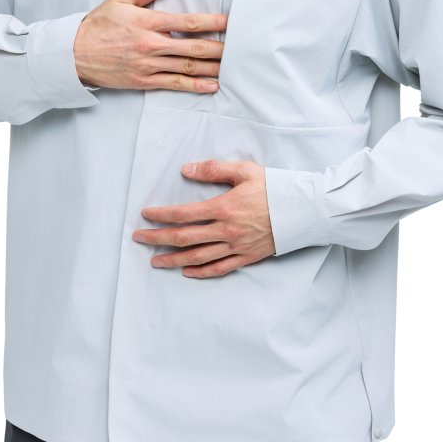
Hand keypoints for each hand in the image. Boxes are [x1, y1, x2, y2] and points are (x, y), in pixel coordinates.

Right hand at [73, 0, 228, 93]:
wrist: (74, 54)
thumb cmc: (98, 25)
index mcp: (148, 22)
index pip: (188, 22)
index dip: (213, 22)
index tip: (230, 22)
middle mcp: (151, 45)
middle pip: (194, 47)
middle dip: (220, 48)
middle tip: (240, 47)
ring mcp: (149, 65)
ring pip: (188, 67)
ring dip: (212, 67)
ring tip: (232, 66)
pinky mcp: (144, 81)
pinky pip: (175, 84)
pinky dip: (195, 85)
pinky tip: (211, 85)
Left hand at [132, 159, 275, 277]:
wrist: (303, 210)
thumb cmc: (274, 187)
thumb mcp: (244, 170)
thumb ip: (214, 169)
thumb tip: (187, 169)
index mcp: (224, 207)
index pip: (184, 214)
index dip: (161, 215)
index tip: (145, 215)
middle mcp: (227, 230)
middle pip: (185, 237)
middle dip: (158, 238)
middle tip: (139, 239)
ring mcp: (236, 246)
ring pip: (198, 257)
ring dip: (174, 259)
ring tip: (155, 261)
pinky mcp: (246, 257)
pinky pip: (220, 268)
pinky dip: (201, 272)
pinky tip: (187, 272)